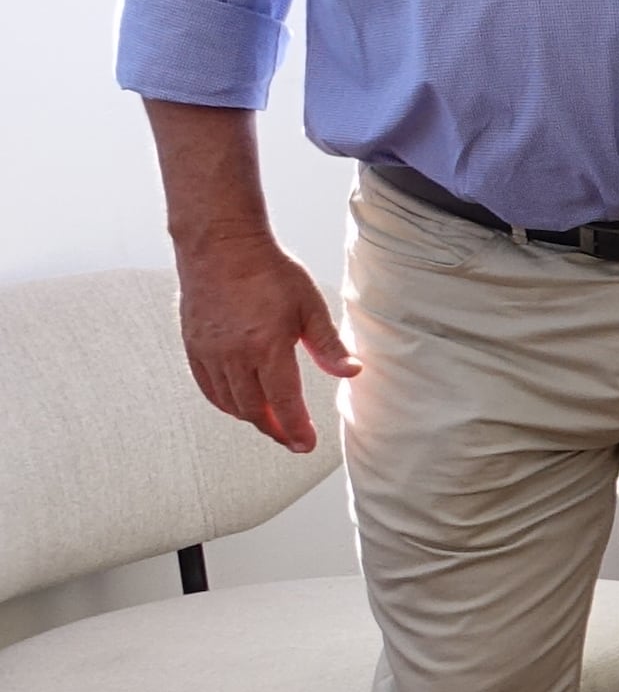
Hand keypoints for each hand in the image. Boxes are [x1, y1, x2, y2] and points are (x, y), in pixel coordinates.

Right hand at [173, 229, 351, 451]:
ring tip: (272, 423)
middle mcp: (233, 356)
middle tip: (293, 439)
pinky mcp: (193, 347)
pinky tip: (241, 404)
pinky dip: (225, 403)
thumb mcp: (310, 305)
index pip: (284, 402)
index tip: (307, 445)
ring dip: (252, 418)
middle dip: (276, 430)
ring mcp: (209, 353)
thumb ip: (329, 344)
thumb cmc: (269, 272)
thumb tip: (352, 372)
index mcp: (267, 347)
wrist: (221, 247)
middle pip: (254, 410)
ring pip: (229, 403)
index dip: (296, 429)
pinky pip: (208, 388)